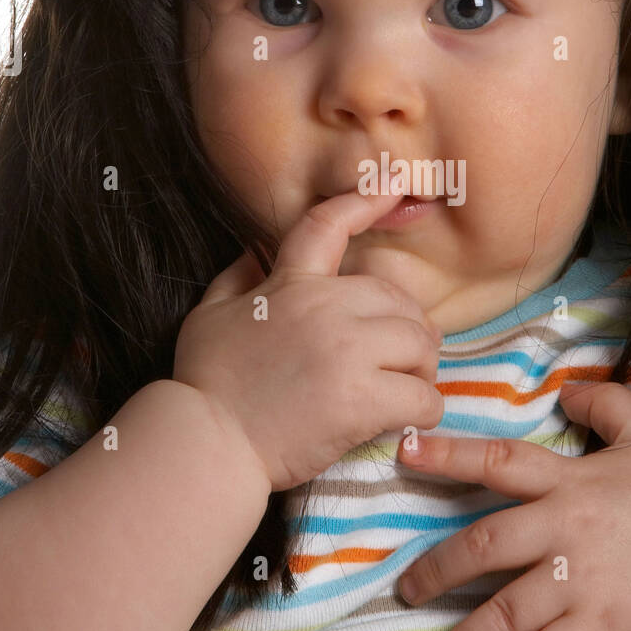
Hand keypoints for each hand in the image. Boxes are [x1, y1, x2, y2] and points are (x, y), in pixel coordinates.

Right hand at [173, 185, 443, 491]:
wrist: (208, 445)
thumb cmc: (206, 382)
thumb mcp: (209, 315)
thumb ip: (236, 277)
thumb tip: (254, 247)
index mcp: (290, 285)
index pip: (329, 226)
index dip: (366, 200)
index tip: (395, 185)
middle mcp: (325, 309)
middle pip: (398, 299)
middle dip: (407, 327)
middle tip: (400, 358)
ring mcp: (346, 352)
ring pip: (420, 342)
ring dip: (421, 366)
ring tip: (405, 386)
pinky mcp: (362, 399)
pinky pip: (424, 395)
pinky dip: (425, 408)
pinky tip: (408, 417)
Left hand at [395, 381, 630, 630]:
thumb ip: (607, 405)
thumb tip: (565, 389)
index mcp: (571, 482)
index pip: (499, 461)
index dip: (449, 455)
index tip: (404, 453)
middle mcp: (567, 530)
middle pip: (486, 544)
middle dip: (437, 569)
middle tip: (404, 591)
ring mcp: (582, 582)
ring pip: (505, 612)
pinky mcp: (601, 628)